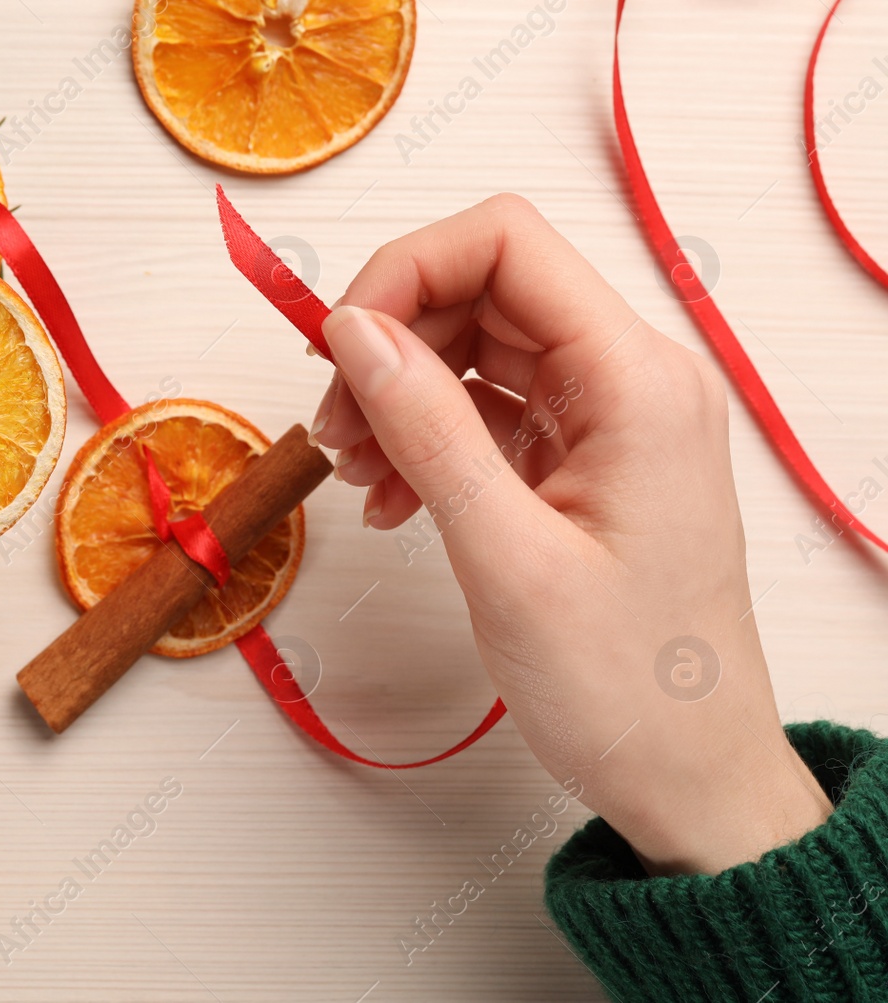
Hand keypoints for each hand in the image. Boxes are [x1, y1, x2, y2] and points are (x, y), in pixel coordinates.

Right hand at [310, 194, 830, 875]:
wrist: (689, 777)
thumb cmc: (625, 687)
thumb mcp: (506, 557)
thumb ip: (428, 428)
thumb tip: (354, 329)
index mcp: (637, 381)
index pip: (506, 244)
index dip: (403, 270)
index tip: (335, 343)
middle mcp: (632, 379)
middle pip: (483, 289)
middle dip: (391, 341)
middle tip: (333, 427)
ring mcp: (609, 418)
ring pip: (476, 348)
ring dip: (399, 394)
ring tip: (356, 474)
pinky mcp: (585, 458)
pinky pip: (488, 409)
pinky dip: (426, 438)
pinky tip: (392, 498)